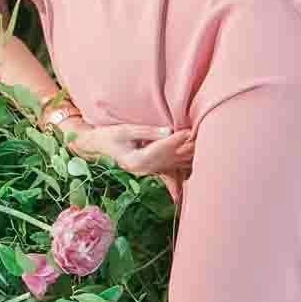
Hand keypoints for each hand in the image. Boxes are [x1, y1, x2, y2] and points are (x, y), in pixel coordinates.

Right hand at [66, 121, 194, 179]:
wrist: (96, 147)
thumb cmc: (107, 136)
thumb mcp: (124, 130)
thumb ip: (146, 131)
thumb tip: (168, 130)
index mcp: (136, 160)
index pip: (161, 149)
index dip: (176, 139)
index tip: (189, 130)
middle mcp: (145, 169)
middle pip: (171, 158)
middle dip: (187, 147)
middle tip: (203, 135)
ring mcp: (149, 171)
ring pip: (175, 165)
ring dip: (189, 155)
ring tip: (205, 143)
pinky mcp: (152, 169)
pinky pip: (173, 169)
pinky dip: (185, 162)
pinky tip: (197, 157)